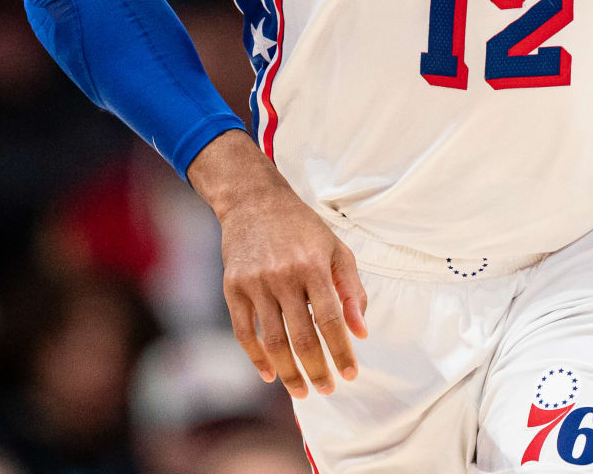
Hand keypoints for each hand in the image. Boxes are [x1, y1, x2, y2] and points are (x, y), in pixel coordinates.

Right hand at [218, 185, 368, 396]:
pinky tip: (269, 373)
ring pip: (273, 340)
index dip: (341, 351)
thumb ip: (352, 290)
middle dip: (316, 370)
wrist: (254, 201)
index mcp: (313, 266)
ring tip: (301, 391)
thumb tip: (360, 331)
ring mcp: (255, 283)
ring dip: (288, 372)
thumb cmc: (302, 228)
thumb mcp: (336, 249)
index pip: (331, 319)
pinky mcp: (232, 287)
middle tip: (326, 389)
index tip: (350, 375)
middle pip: (302, 336)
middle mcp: (284, 276)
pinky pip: (244, 332)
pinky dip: (256, 357)